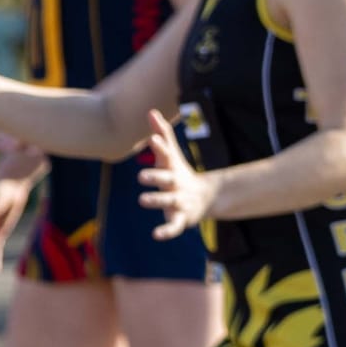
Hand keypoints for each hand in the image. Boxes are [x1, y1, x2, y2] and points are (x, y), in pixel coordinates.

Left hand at [136, 109, 212, 240]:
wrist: (205, 197)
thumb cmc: (179, 172)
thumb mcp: (171, 155)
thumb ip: (161, 134)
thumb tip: (151, 111)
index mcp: (173, 167)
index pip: (167, 155)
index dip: (160, 147)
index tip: (152, 138)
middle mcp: (176, 183)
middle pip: (166, 179)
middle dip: (155, 177)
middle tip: (141, 176)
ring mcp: (179, 201)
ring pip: (168, 201)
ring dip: (156, 200)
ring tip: (142, 200)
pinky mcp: (180, 219)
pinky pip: (173, 226)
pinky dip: (166, 231)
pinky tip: (156, 235)